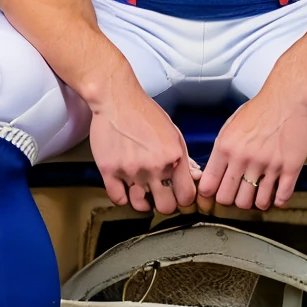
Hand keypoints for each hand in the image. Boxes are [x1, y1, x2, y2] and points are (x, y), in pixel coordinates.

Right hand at [89, 87, 199, 214]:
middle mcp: (154, 167)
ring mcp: (131, 170)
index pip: (186, 196)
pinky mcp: (110, 171)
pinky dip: (122, 197)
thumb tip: (196, 177)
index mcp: (174, 157)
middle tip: (160, 196)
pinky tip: (125, 188)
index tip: (178, 196)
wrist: (117, 99)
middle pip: (165, 207)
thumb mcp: (173, 133)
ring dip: (142, 202)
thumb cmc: (145, 113)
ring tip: (141, 192)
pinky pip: (118, 199)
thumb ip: (184, 159)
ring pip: (140, 206)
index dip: (183, 199)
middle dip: (165, 204)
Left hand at [196, 89, 306, 211]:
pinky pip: (282, 196)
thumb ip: (221, 150)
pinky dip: (278, 201)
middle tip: (239, 195)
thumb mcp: (230, 127)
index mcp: (226, 148)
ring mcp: (268, 165)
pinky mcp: (290, 167)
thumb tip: (213, 172)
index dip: (211, 194)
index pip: (209, 186)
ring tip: (259, 196)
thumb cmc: (258, 110)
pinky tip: (277, 196)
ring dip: (257, 202)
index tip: (217, 193)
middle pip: (230, 199)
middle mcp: (245, 159)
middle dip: (233, 201)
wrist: (287, 98)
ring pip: (256, 202)